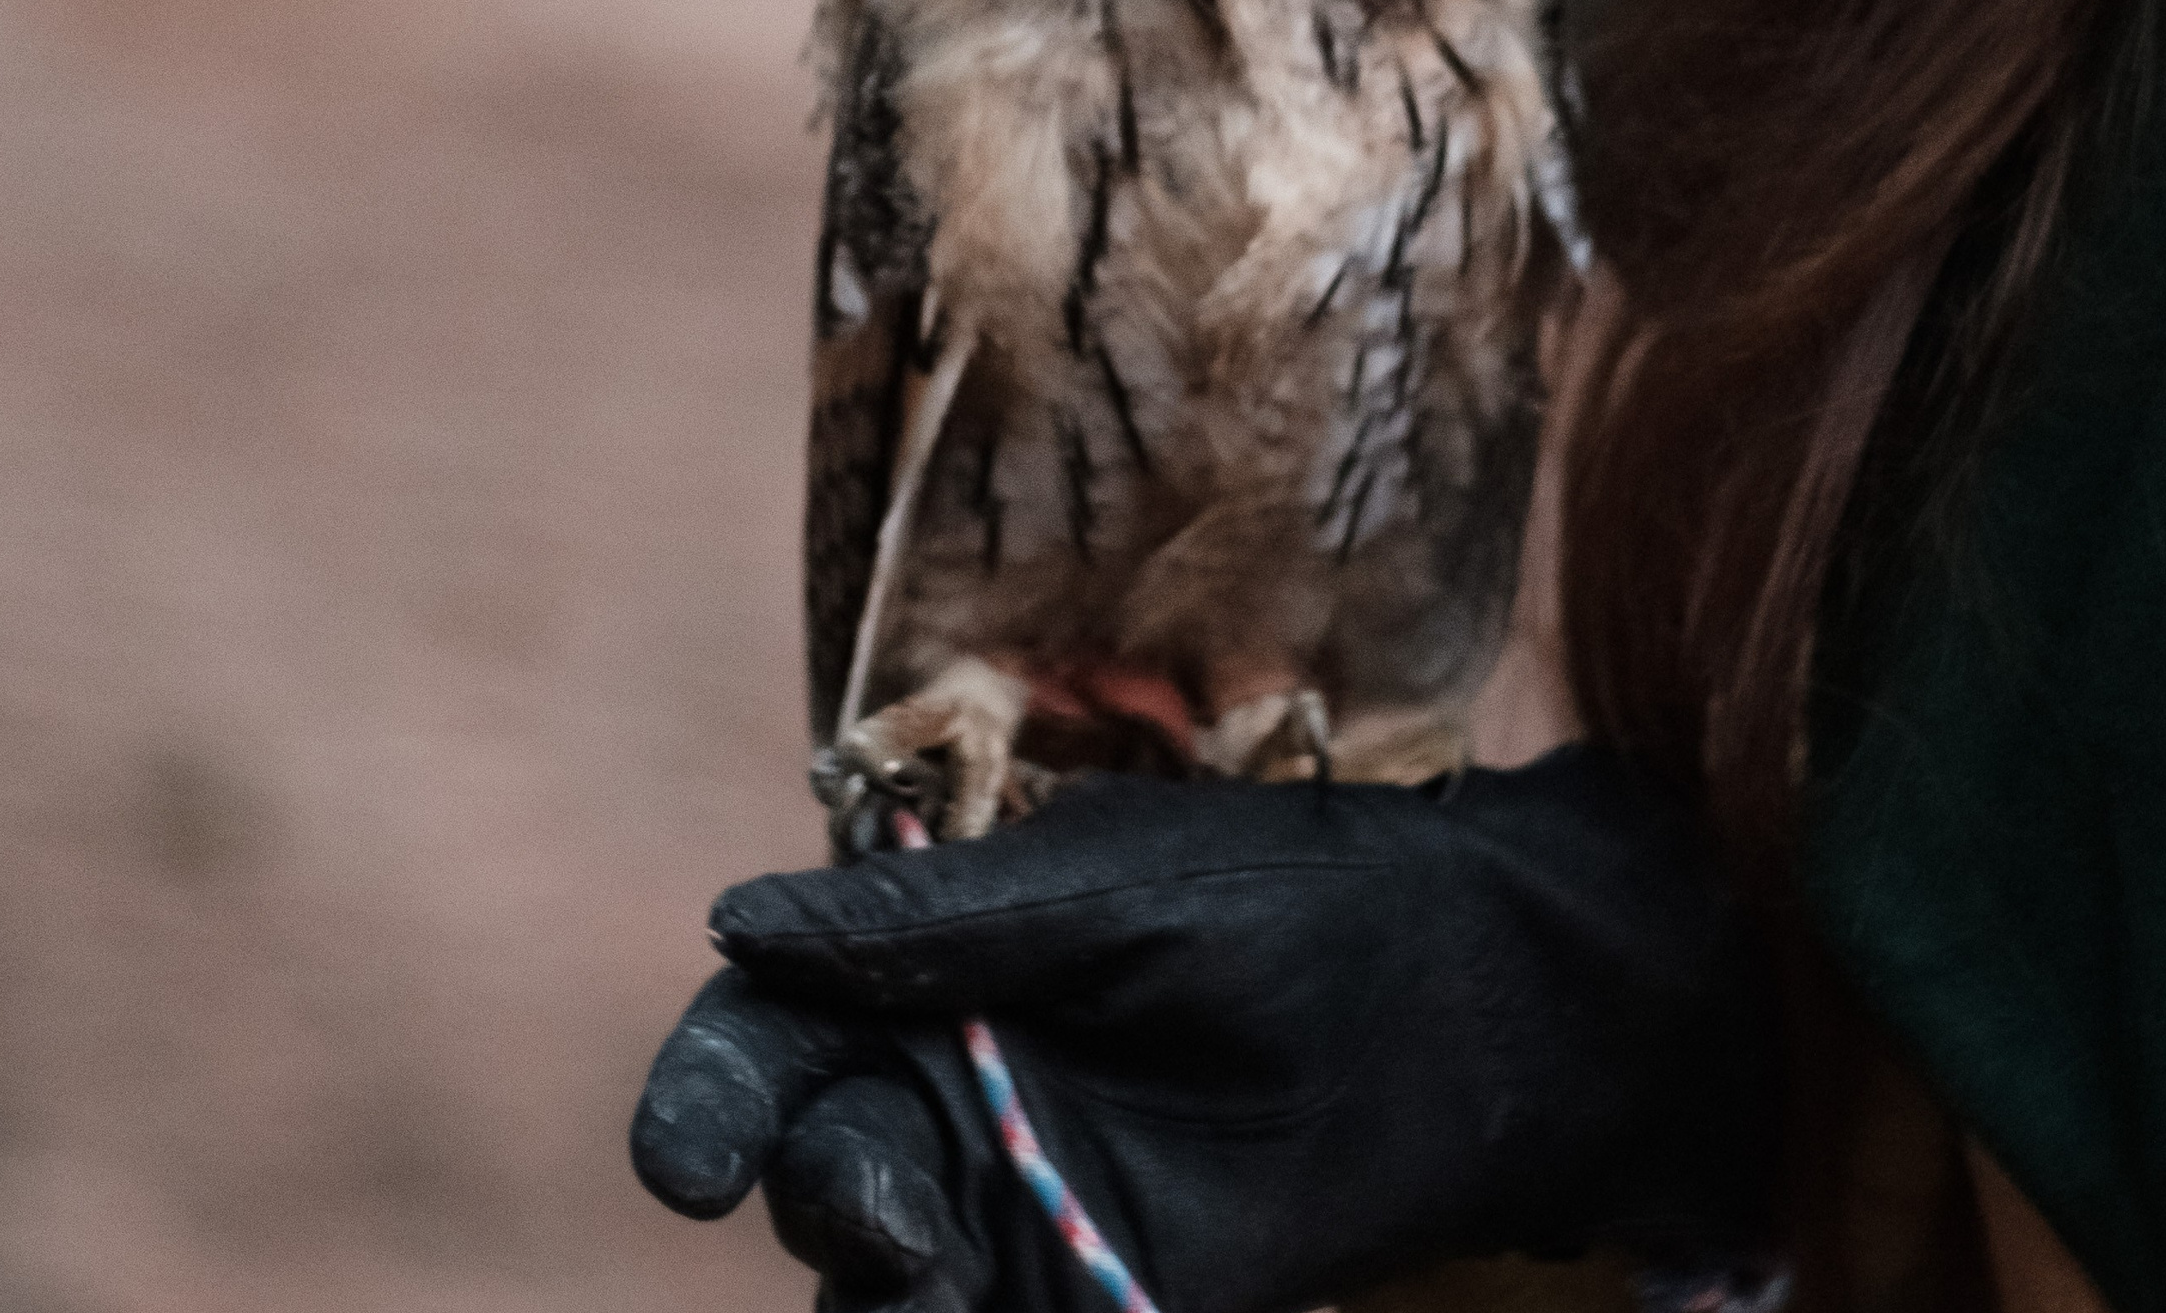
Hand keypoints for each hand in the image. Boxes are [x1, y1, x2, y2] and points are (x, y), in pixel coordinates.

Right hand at [630, 745, 1782, 1312]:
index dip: (715, 1092)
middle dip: (831, 1198)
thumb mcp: (1110, 895)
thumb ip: (933, 920)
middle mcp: (960, 1086)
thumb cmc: (1296, 900)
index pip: (780, 1028)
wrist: (1483, 1008)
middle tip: (906, 1225)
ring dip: (884, 1311)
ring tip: (945, 1295)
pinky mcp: (1103, 1297)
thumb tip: (735, 922)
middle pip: (822, 1169)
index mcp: (942, 961)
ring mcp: (1027, 1206)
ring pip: (883, 1294)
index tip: (683, 1164)